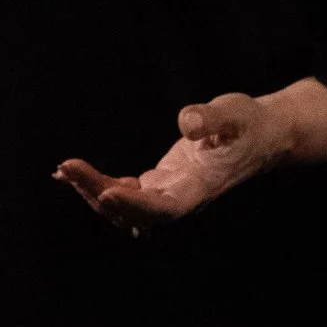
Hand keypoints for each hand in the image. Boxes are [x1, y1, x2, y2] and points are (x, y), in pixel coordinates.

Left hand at [54, 80, 326, 236]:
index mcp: (201, 187)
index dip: (135, 205)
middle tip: (66, 168)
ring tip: (63, 171)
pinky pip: (125, 194)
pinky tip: (73, 173)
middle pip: (136, 213)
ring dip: (93, 193)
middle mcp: (183, 198)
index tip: (105, 190)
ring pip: (125, 208)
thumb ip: (212, 118)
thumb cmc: (250, 124)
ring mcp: (170, 193)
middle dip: (98, 194)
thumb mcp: (237, 113)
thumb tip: (188, 124)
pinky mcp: (161, 183)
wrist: (263, 135)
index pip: (166, 209)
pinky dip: (98, 186)